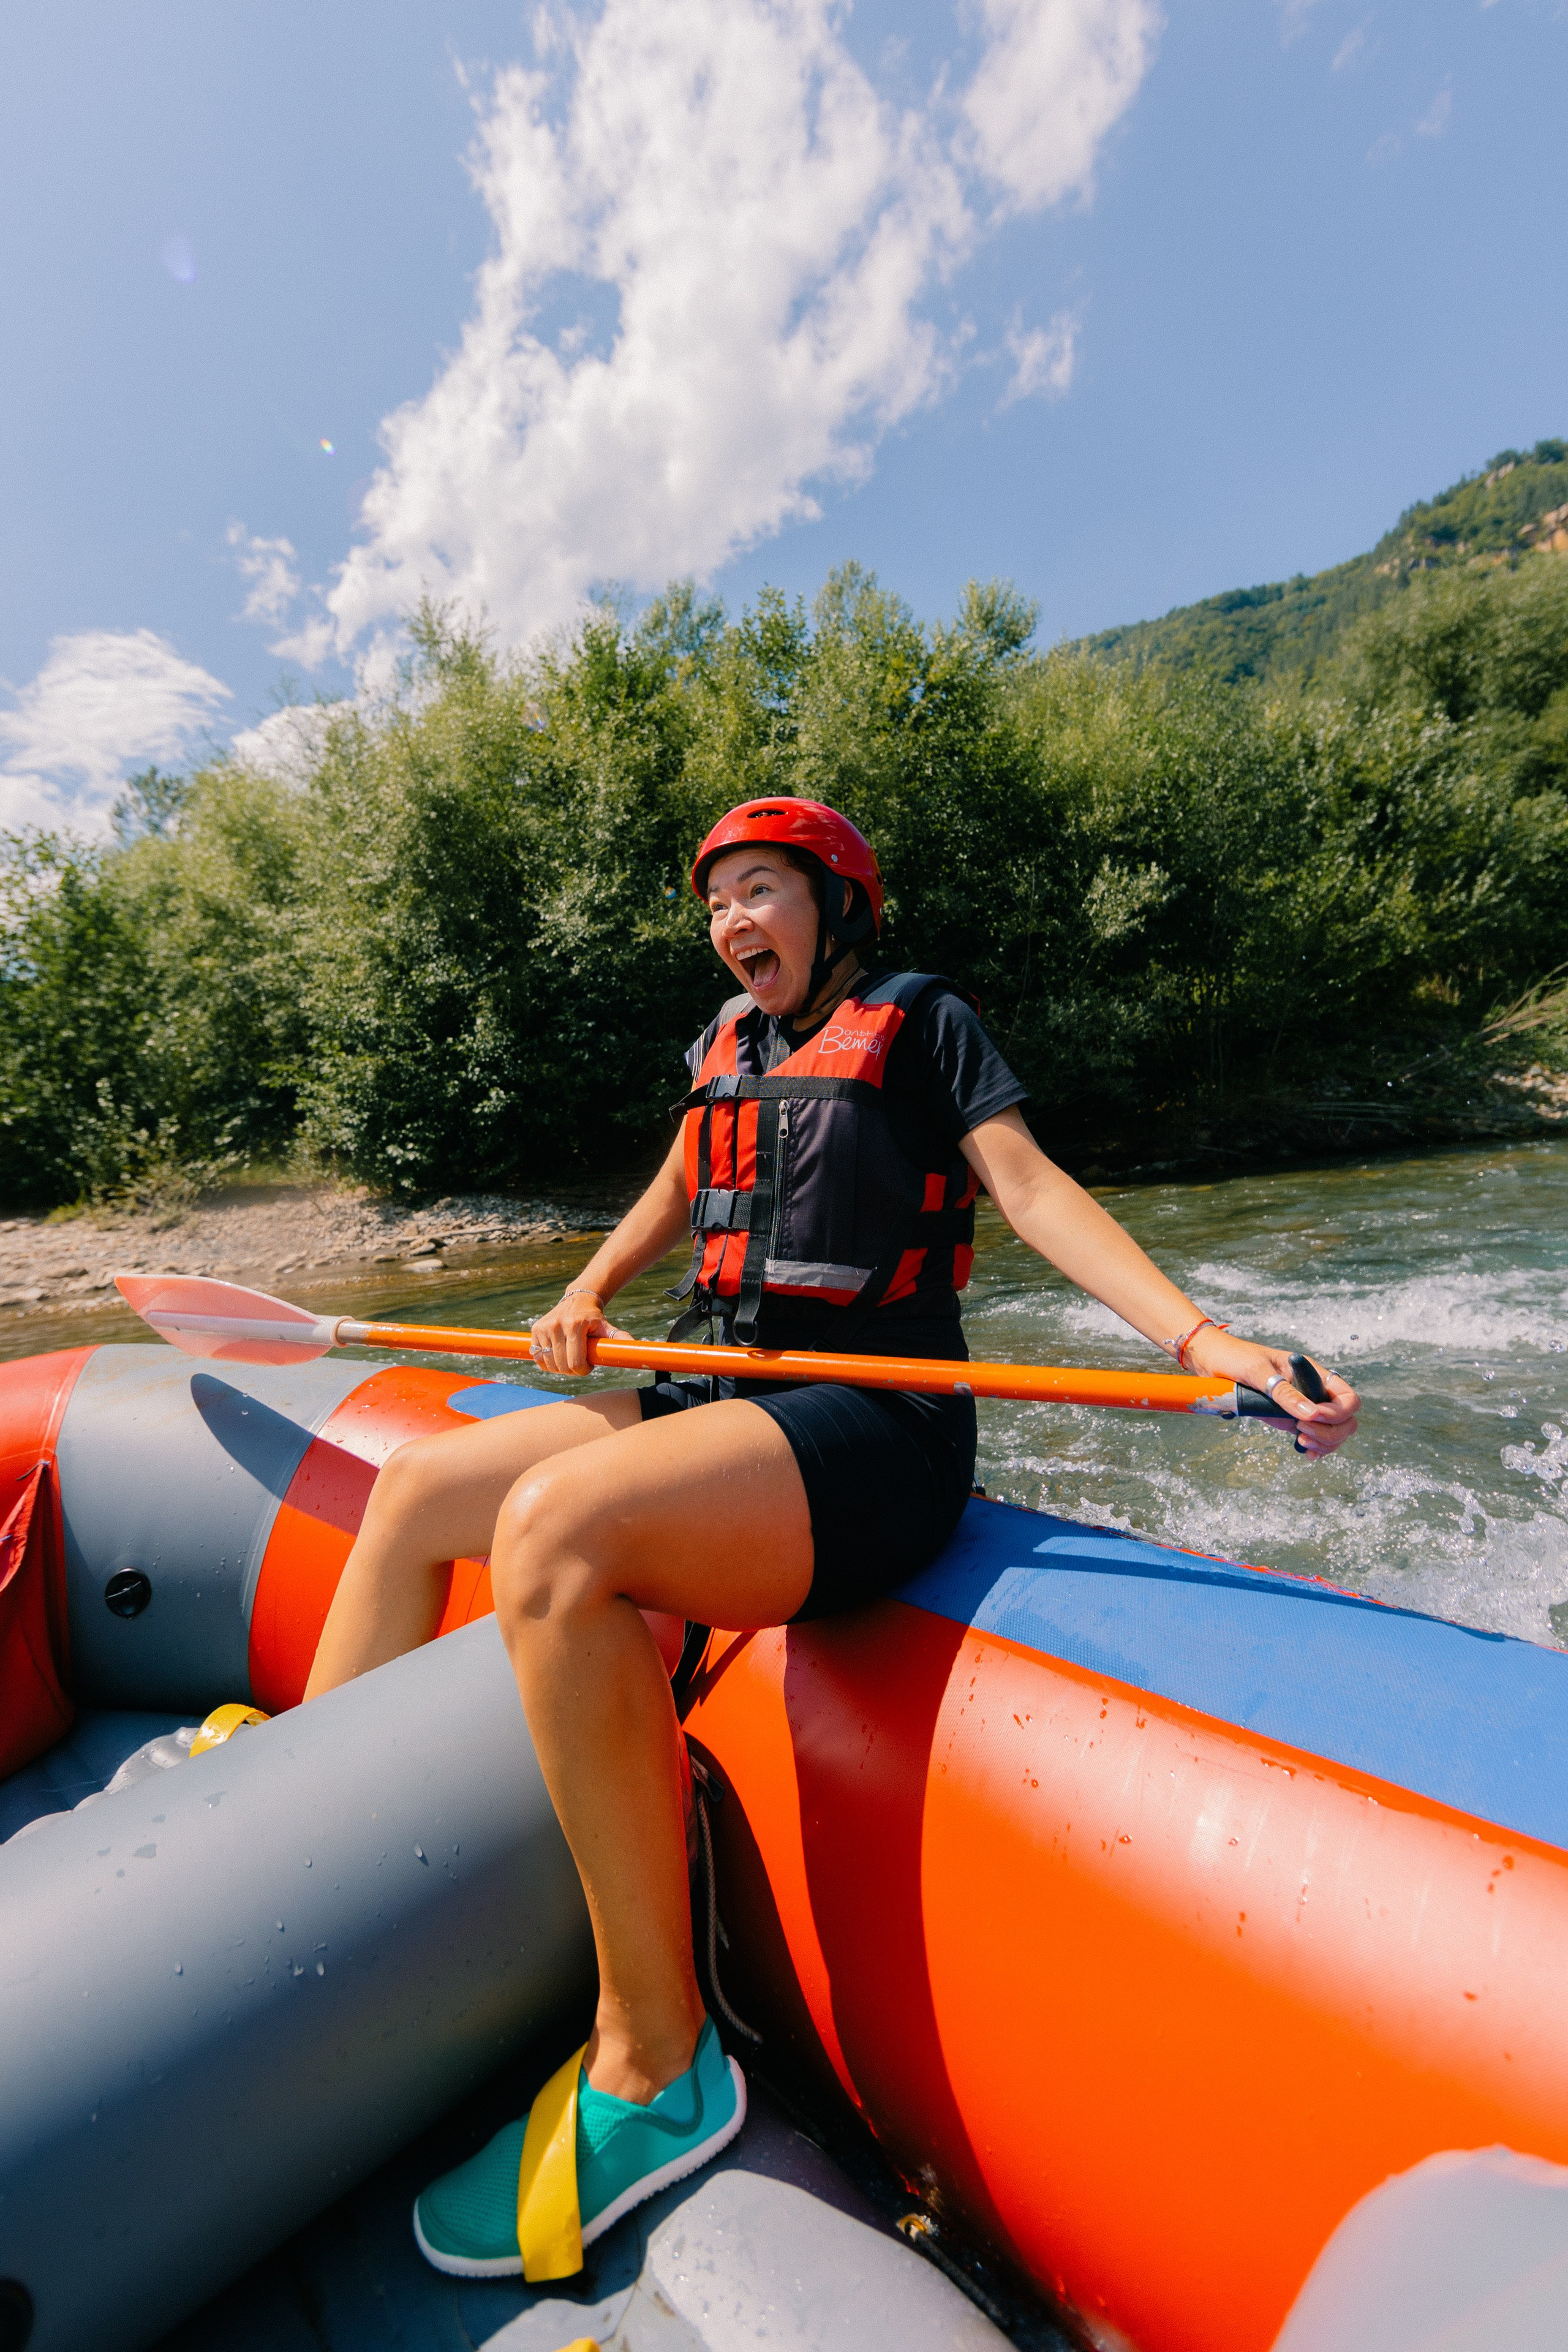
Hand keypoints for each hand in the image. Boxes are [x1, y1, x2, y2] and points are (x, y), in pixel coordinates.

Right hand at [527, 1290, 633, 1376]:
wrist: (578, 1300)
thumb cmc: (595, 1318)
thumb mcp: (607, 1327)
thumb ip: (619, 1338)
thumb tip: (635, 1347)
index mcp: (575, 1325)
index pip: (575, 1362)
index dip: (583, 1370)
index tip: (589, 1366)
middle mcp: (557, 1325)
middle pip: (562, 1366)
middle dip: (573, 1371)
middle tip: (580, 1363)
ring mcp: (544, 1327)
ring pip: (549, 1364)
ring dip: (560, 1368)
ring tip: (570, 1359)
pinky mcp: (535, 1329)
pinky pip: (537, 1357)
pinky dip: (547, 1362)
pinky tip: (557, 1356)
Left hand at [1185, 1326, 1360, 1457]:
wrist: (1213, 1363)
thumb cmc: (1235, 1358)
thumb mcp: (1258, 1371)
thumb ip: (1284, 1392)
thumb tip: (1311, 1415)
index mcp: (1312, 1373)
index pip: (1347, 1397)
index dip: (1338, 1412)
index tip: (1312, 1416)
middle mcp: (1313, 1391)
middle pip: (1346, 1419)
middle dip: (1332, 1431)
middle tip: (1302, 1432)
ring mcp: (1303, 1407)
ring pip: (1334, 1431)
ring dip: (1325, 1442)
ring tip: (1302, 1443)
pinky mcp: (1290, 1420)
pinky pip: (1315, 1437)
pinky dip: (1317, 1448)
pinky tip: (1306, 1452)